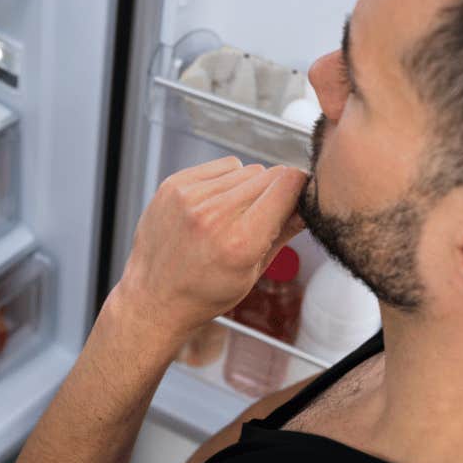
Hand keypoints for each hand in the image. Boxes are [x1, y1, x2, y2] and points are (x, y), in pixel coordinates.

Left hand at [113, 157, 306, 351]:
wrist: (153, 296)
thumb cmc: (203, 293)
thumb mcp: (253, 273)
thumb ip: (284, 232)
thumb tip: (309, 204)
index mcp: (240, 242)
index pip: (288, 185)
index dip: (301, 187)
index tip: (302, 193)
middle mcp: (214, 215)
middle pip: (269, 175)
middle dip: (275, 192)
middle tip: (263, 215)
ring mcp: (191, 197)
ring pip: (246, 169)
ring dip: (249, 186)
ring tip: (234, 215)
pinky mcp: (174, 185)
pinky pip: (220, 166)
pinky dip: (226, 180)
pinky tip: (216, 204)